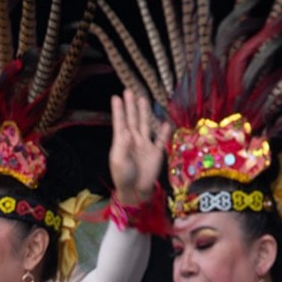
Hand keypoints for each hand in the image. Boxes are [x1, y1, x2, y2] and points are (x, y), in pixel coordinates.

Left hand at [108, 89, 171, 205]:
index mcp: (122, 142)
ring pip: (146, 125)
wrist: (135, 191)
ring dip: (145, 112)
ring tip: (143, 98)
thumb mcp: (119, 161)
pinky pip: (161, 140)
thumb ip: (123, 146)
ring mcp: (145, 145)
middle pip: (133, 119)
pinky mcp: (156, 152)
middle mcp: (133, 140)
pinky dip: (164, 132)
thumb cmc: (123, 176)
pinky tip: (165, 122)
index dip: (118, 110)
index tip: (116, 97)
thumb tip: (127, 132)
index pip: (120, 122)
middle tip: (129, 91)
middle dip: (131, 106)